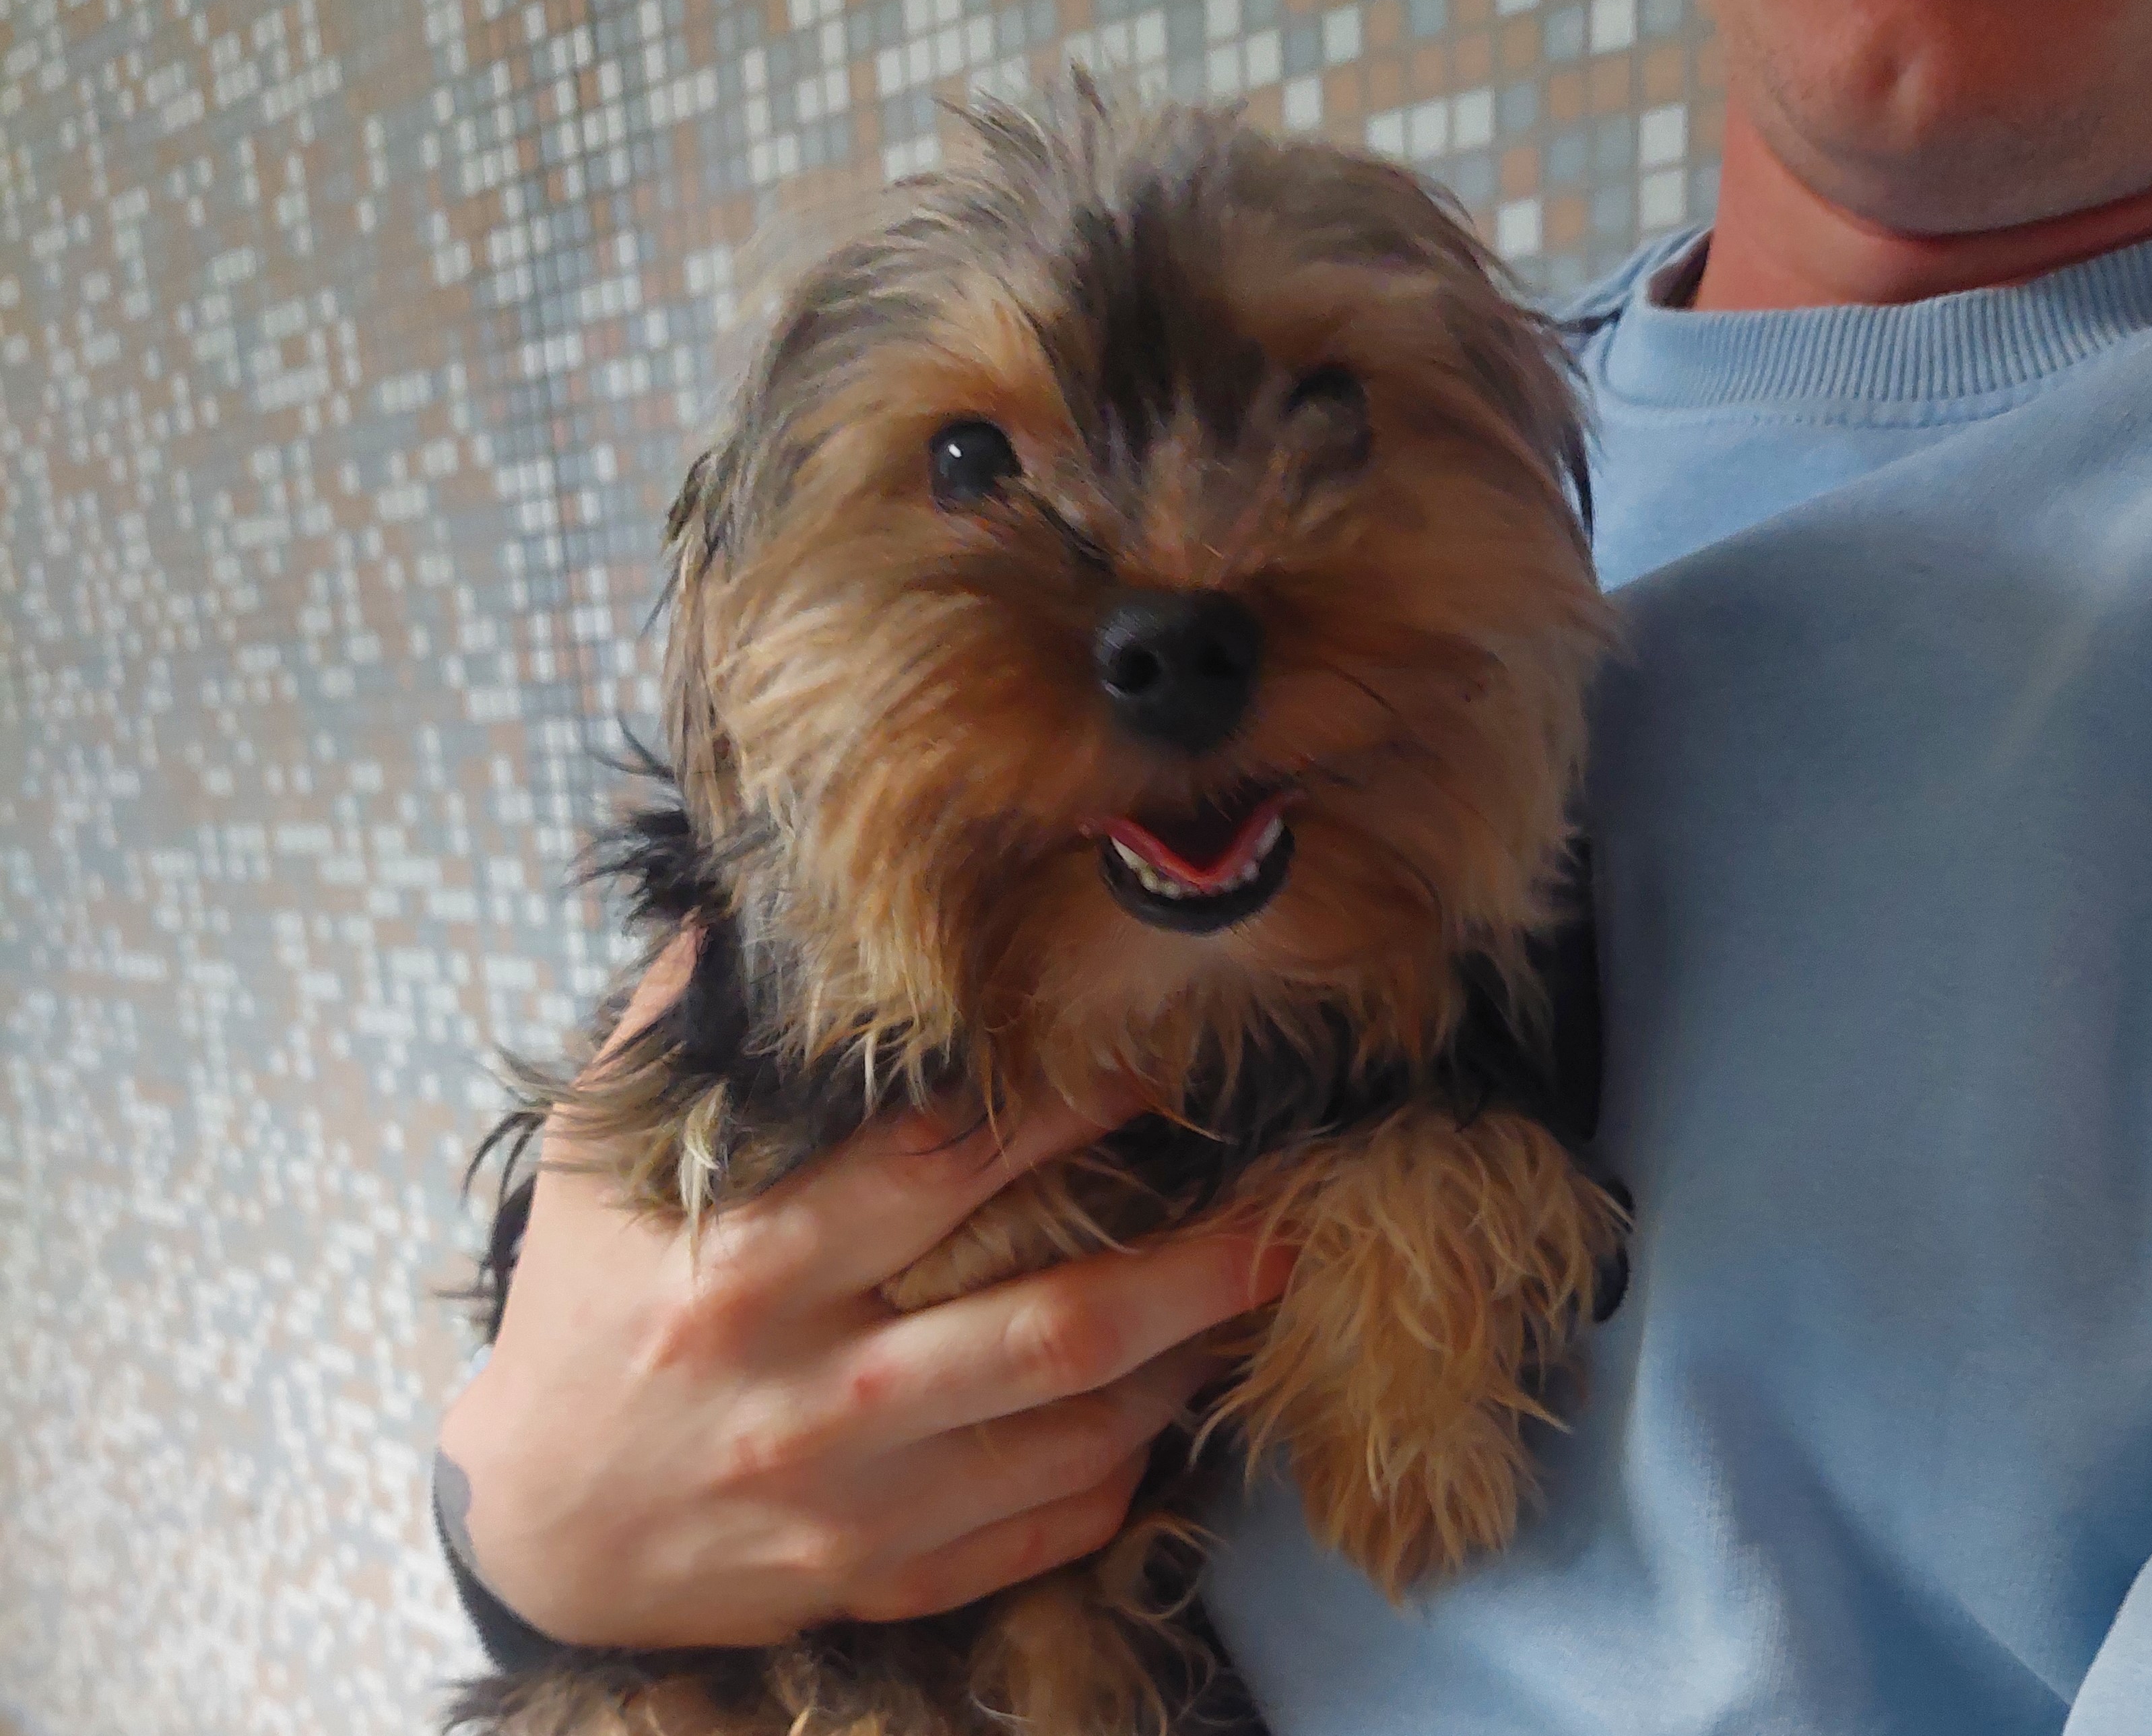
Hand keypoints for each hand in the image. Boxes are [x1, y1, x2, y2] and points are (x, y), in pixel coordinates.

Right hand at [437, 932, 1287, 1648]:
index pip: (943, 1168)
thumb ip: (678, 1032)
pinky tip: (1174, 1406)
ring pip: (1072, 1435)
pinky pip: (1040, 1532)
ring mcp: (856, 1504)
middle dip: (1192, 1261)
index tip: (1161, 1061)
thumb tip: (748, 900)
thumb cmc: (583, 1310)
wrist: (534, 1520)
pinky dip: (1125, 1470)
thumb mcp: (599, 1157)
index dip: (1070, 1109)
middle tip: (1289, 1204)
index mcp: (750, 1266)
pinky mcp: (878, 1580)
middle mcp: (813, 1393)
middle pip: (1048, 1321)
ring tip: (1263, 1292)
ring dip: (1186, 1363)